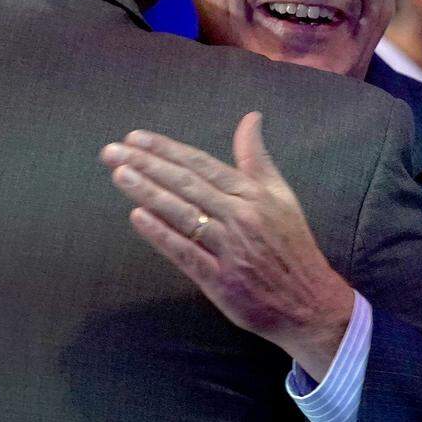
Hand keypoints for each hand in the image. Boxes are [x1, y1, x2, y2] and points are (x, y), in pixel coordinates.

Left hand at [99, 112, 353, 379]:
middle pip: (185, 184)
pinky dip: (162, 234)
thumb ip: (257, 158)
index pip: (200, 164)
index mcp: (253, 194)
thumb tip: (250, 118)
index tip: (135, 137)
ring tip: (119, 174)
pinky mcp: (221, 281)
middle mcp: (241, 216)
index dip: (166, 149)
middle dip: (146, 164)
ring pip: (182, 214)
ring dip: (148, 192)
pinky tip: (138, 217)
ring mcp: (230, 249)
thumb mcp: (281, 196)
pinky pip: (186, 252)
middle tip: (112, 151)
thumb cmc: (291, 246)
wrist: (309, 303)